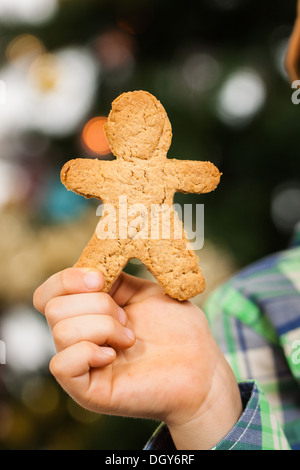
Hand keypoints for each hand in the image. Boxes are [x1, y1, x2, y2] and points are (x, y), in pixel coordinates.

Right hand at [33, 268, 241, 449]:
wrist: (202, 368)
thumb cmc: (177, 330)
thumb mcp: (143, 292)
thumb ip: (114, 278)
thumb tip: (90, 266)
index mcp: (87, 314)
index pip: (48, 294)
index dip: (67, 279)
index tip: (99, 278)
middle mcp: (78, 339)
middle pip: (54, 308)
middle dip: (97, 304)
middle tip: (127, 318)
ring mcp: (81, 365)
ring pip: (61, 331)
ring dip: (103, 327)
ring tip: (130, 339)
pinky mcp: (86, 391)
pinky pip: (62, 365)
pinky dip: (89, 352)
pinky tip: (114, 356)